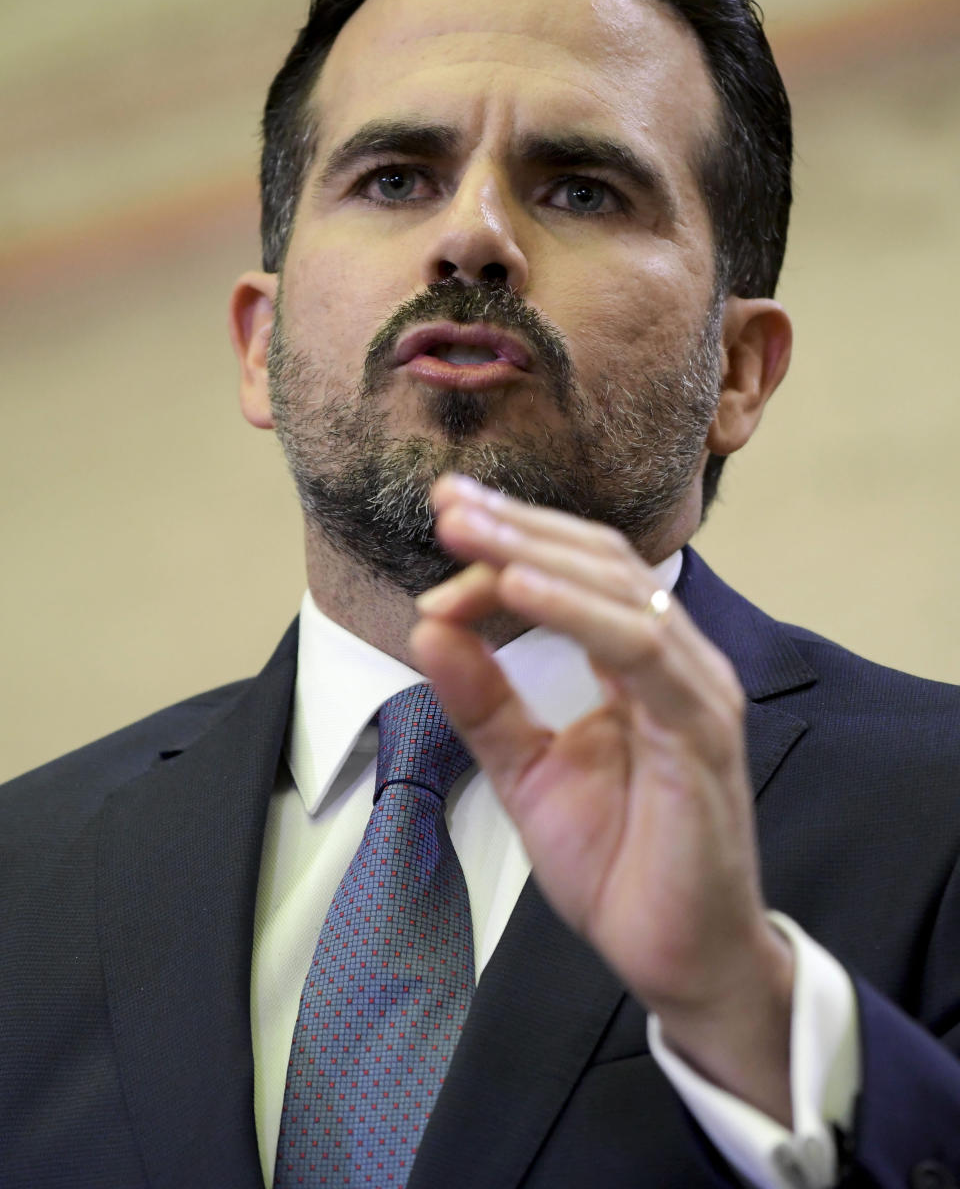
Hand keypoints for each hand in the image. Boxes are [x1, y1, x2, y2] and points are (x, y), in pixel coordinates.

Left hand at [410, 474, 794, 1124]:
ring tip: (467, 533)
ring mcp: (697, 690)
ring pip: (620, 589)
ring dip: (535, 553)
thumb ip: (483, 701)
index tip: (446, 519)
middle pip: (601, 561)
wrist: (679, 957)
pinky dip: (575, 610)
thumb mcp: (528, 771)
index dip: (515, 537)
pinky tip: (517, 587)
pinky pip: (638, 647)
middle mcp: (679, 660)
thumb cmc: (620, 863)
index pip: (582, 570)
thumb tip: (427, 628)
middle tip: (447, 503)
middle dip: (518, 525)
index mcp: (645, 661)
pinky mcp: (701, 729)